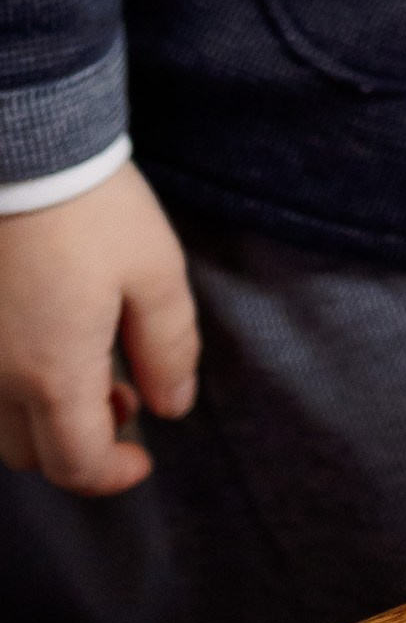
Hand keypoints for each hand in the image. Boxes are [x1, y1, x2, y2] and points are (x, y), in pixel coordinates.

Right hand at [0, 163, 197, 492]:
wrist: (19, 147)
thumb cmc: (92, 206)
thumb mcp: (155, 271)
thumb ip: (169, 348)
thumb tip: (172, 407)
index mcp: (51, 373)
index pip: (76, 464)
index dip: (113, 475)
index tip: (143, 459)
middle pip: (30, 454)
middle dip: (79, 445)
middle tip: (123, 396)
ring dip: (41, 418)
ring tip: (85, 366)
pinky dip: (10, 386)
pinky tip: (42, 339)